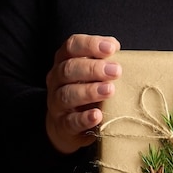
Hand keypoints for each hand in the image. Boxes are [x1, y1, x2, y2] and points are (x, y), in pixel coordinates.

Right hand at [45, 34, 121, 153]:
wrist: (67, 127)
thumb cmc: (86, 93)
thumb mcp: (93, 74)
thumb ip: (102, 60)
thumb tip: (115, 46)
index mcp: (64, 61)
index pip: (71, 46)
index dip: (90, 45)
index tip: (112, 48)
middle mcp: (56, 80)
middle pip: (68, 69)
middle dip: (93, 68)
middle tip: (116, 71)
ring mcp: (56, 103)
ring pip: (66, 94)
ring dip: (89, 91)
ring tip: (110, 90)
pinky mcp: (61, 125)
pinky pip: (70, 121)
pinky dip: (83, 118)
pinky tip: (97, 115)